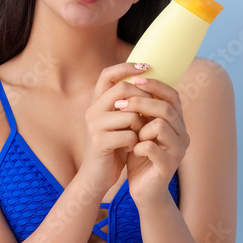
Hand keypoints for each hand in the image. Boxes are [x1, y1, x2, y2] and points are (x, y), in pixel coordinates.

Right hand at [77, 62, 152, 196]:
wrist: (96, 176)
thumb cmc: (112, 147)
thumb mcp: (119, 122)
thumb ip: (128, 104)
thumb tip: (149, 82)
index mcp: (96, 102)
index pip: (108, 74)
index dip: (126, 67)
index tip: (146, 66)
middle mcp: (92, 110)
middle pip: (123, 90)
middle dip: (143, 99)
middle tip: (150, 113)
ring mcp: (94, 126)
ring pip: (130, 114)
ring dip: (140, 126)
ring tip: (137, 137)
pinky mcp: (99, 142)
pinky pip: (129, 134)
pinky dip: (135, 142)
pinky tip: (130, 149)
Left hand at [114, 76, 189, 202]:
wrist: (145, 191)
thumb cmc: (141, 157)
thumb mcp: (140, 129)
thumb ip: (141, 110)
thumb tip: (130, 80)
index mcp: (177, 123)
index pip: (172, 95)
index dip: (155, 85)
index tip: (135, 79)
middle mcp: (183, 134)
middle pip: (165, 108)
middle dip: (140, 103)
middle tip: (120, 105)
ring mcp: (178, 151)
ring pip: (161, 126)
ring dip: (140, 127)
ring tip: (131, 135)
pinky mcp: (169, 166)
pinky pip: (152, 147)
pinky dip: (138, 146)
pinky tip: (132, 151)